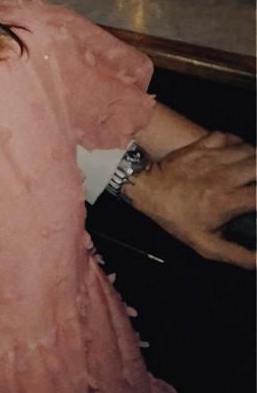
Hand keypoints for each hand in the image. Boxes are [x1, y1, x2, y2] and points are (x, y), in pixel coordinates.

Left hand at [126, 132, 255, 268]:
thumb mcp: (205, 244)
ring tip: (254, 172)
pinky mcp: (201, 145)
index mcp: (226, 200)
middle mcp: (223, 175)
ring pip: (249, 149)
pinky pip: (228, 137)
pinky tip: (238, 154)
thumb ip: (238, 255)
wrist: (146, 190)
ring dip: (256, 160)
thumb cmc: (175, 218)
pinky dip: (238, 143)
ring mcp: (212, 157)